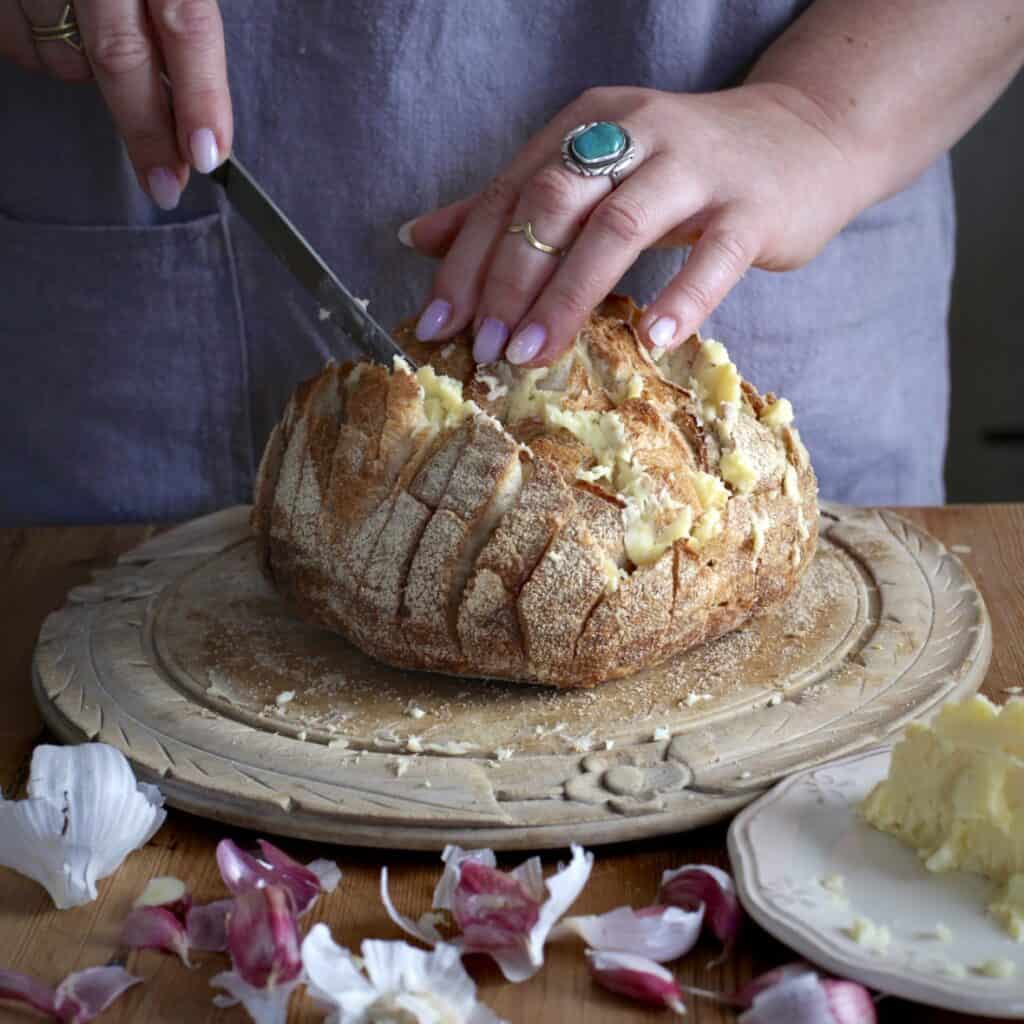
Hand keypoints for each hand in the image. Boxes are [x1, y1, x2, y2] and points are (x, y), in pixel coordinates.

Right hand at [1, 0, 231, 209]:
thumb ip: (181, 5)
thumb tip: (198, 89)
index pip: (186, 22)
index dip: (200, 95)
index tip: (208, 153)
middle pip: (119, 55)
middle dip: (147, 130)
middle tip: (166, 183)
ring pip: (63, 52)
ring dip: (85, 71)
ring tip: (89, 35)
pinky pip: (14, 37)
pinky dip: (38, 44)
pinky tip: (49, 16)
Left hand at [403, 83, 859, 365]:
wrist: (805, 136)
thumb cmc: (685, 170)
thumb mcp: (595, 171)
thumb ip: (513, 202)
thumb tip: (419, 237)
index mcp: (588, 125)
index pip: (512, 193)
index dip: (468, 260)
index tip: (438, 323)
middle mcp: (636, 133)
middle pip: (555, 203)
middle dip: (510, 280)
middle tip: (485, 349)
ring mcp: (697, 167)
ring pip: (620, 226)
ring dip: (569, 296)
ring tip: (534, 354)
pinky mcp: (751, 207)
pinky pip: (711, 255)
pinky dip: (679, 299)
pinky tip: (650, 341)